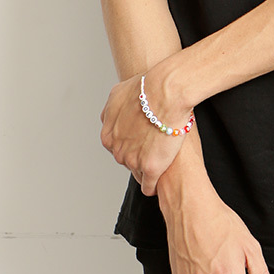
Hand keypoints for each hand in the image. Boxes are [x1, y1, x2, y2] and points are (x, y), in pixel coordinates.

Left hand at [99, 74, 191, 194]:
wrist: (166, 91)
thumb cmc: (146, 88)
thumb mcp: (118, 94)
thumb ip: (111, 110)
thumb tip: (109, 117)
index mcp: (108, 135)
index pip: (117, 147)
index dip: (132, 142)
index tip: (143, 139)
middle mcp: (117, 150)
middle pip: (127, 160)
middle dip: (139, 155)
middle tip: (155, 147)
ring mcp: (133, 160)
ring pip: (138, 173)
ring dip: (148, 169)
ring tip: (161, 163)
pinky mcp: (151, 168)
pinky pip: (149, 186)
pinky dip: (154, 185)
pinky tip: (160, 180)